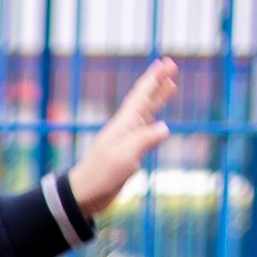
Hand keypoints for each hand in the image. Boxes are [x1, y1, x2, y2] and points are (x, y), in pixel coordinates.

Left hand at [70, 57, 178, 218]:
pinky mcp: (129, 153)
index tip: (165, 62)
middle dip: (159, 83)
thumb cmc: (100, 175)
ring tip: (171, 85)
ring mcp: (128, 140)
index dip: (153, 79)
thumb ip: (144, 141)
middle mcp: (126, 128)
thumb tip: (165, 127)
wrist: (84, 194)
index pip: (141, 96)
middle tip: (172, 65)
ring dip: (159, 99)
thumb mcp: (123, 158)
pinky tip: (160, 121)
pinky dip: (155, 122)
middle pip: (146, 100)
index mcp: (124, 125)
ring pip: (148, 113)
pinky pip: (146, 131)